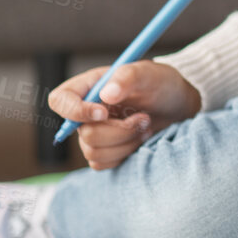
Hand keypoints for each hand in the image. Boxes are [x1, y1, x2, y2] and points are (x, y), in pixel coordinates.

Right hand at [47, 62, 202, 170]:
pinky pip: (103, 164)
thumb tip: (105, 95)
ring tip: (146, 126)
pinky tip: (141, 139)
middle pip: (83, 133)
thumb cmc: (161, 84)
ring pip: (93, 152)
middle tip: (143, 118)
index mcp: (88, 87)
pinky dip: (126, 154)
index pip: (59, 100)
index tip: (103, 113)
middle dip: (119, 130)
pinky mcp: (105, 151)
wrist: (178, 106)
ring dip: (126, 142)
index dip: (75, 111)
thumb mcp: (149, 74)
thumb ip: (127, 77)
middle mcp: (86, 112)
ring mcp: (94, 133)